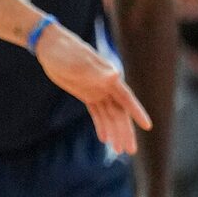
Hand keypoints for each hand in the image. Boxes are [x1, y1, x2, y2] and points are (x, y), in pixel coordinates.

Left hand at [34, 24, 149, 156]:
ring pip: (109, 115)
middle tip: (130, 150)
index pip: (126, 99)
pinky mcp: (86, 94)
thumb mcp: (78, 62)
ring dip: (115, 132)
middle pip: (120, 113)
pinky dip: (101, 125)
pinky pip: (97, 113)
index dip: (137, 113)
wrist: (50, 45)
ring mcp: (97, 90)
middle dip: (126, 131)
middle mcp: (107, 86)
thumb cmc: (65, 51)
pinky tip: (104, 139)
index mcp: (109, 78)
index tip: (147, 127)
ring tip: (118, 151)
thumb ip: (96, 71)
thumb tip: (115, 75)